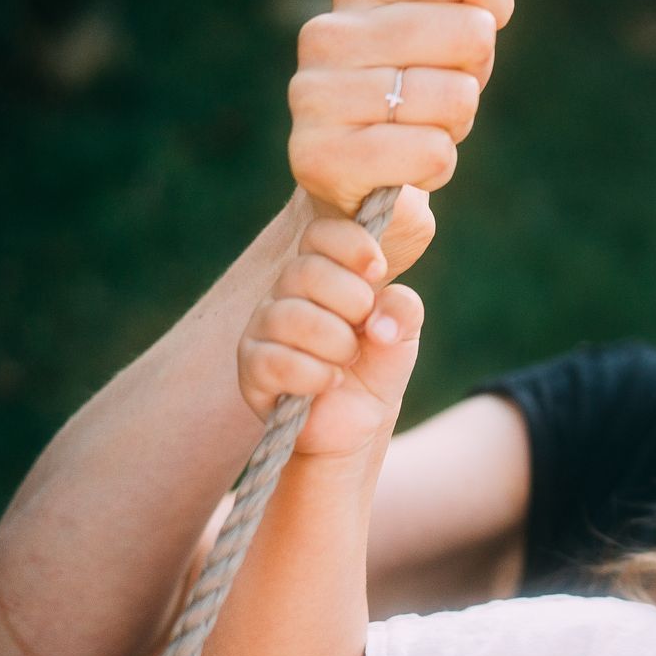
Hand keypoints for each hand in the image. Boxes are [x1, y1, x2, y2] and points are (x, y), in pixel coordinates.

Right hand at [237, 217, 423, 456]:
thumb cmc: (376, 364)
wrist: (358, 421)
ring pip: (291, 317)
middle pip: (305, 271)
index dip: (351, 245)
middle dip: (351, 302)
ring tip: (348, 361)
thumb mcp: (403, 333)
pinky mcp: (252, 367)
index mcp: (323, 270)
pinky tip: (331, 382)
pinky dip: (316, 375)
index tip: (378, 269)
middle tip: (364, 329)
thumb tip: (379, 320)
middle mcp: (286, 291)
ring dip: (336, 344)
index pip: (321, 234)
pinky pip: (277, 361)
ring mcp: (264, 327)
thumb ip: (403, 309)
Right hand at [286, 0, 523, 245]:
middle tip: (442, 95)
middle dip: (476, 75)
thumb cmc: (415, 98)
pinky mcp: (317, 156)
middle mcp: (327, 30)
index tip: (479, 28)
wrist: (357, 190)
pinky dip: (437, 166)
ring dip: (456, 127)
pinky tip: (408, 168)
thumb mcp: (453, 28)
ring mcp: (313, 92)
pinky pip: (431, 152)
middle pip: (471, 31)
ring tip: (421, 130)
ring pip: (455, 97)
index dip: (495, 0)